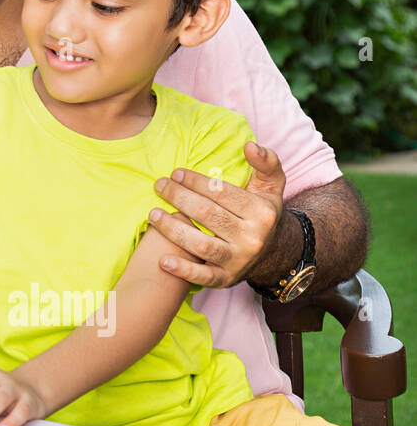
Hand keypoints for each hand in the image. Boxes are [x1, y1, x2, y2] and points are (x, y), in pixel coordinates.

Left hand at [149, 141, 285, 288]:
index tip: (175, 173)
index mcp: (262, 213)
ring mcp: (238, 261)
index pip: (222, 193)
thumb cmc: (261, 213)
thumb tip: (251, 145)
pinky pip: (203, 277)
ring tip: (152, 214)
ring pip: (202, 245)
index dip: (196, 181)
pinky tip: (162, 260)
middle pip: (208, 215)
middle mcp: (252, 238)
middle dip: (179, 198)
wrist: (273, 254)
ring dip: (173, 229)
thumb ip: (266, 163)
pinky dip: (183, 270)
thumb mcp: (271, 187)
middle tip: (159, 186)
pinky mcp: (226, 279)